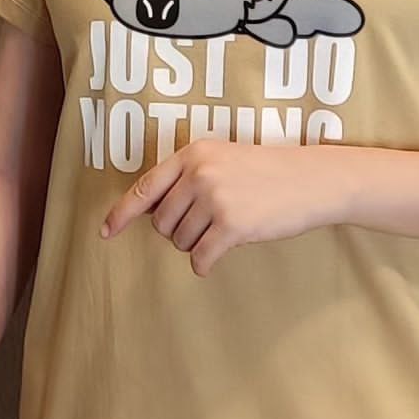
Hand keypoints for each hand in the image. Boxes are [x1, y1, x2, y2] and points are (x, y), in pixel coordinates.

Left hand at [101, 139, 349, 275]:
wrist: (312, 180)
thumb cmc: (268, 173)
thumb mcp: (224, 160)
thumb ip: (188, 177)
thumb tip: (150, 211)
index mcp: (193, 154)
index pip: (145, 188)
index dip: (121, 213)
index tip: (105, 232)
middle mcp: (199, 174)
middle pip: (162, 223)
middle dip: (178, 232)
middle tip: (208, 224)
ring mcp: (215, 199)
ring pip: (180, 242)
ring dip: (197, 245)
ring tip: (224, 230)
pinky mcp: (232, 225)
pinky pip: (200, 258)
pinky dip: (205, 264)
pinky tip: (217, 257)